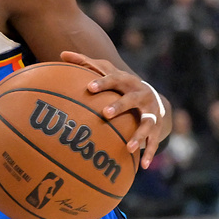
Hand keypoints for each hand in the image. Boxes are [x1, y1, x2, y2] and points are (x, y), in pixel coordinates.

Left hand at [61, 50, 166, 169]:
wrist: (154, 98)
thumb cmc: (121, 85)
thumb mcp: (108, 72)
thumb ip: (86, 63)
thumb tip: (61, 53)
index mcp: (127, 81)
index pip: (114, 79)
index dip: (102, 82)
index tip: (89, 88)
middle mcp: (141, 95)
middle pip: (131, 99)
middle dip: (119, 106)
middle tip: (105, 114)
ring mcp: (151, 112)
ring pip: (146, 123)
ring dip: (139, 135)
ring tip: (129, 147)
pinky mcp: (156, 127)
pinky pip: (154, 141)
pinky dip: (149, 153)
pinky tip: (143, 165)